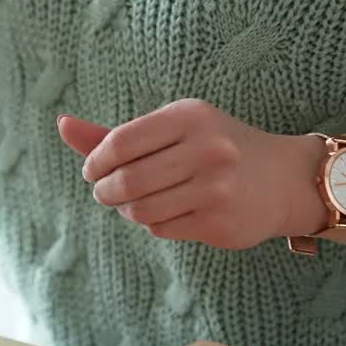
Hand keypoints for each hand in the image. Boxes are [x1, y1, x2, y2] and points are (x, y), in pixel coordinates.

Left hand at [57, 100, 326, 249]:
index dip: (94, 162)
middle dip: (105, 191)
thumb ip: (114, 133)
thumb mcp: (171, 129)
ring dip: (127, 210)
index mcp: (189, 116)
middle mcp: (207, 149)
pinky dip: (153, 224)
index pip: (118, 143)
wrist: (284, 179)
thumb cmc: (213, 148)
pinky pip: (161, 229)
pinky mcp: (220, 222)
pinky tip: (166, 212)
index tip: (92, 170)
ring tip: (135, 202)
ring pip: (139, 210)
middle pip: (125, 181)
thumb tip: (61, 123)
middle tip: (106, 192)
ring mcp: (216, 188)